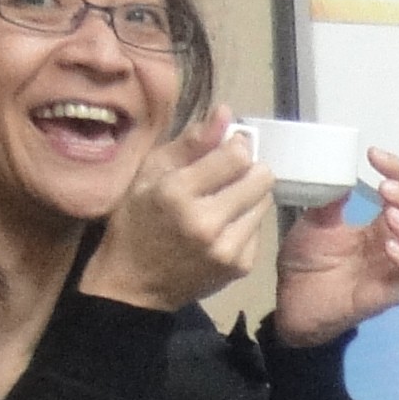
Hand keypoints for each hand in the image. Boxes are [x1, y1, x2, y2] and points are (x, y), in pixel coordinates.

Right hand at [86, 105, 276, 313]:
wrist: (134, 287)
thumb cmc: (135, 222)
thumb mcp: (149, 174)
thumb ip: (190, 143)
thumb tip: (226, 112)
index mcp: (178, 193)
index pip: (236, 156)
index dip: (237, 146)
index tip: (228, 148)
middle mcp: (207, 222)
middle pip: (261, 178)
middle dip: (248, 170)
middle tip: (227, 176)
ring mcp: (227, 248)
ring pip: (264, 202)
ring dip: (248, 196)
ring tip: (221, 203)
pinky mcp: (240, 266)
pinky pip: (259, 228)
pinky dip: (245, 222)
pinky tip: (221, 228)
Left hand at [272, 143, 398, 344]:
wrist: (289, 304)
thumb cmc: (306, 264)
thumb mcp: (316, 222)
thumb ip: (333, 200)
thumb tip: (342, 171)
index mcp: (387, 225)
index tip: (373, 155)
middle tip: (384, 190)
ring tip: (389, 217)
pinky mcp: (391, 297)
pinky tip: (388, 248)